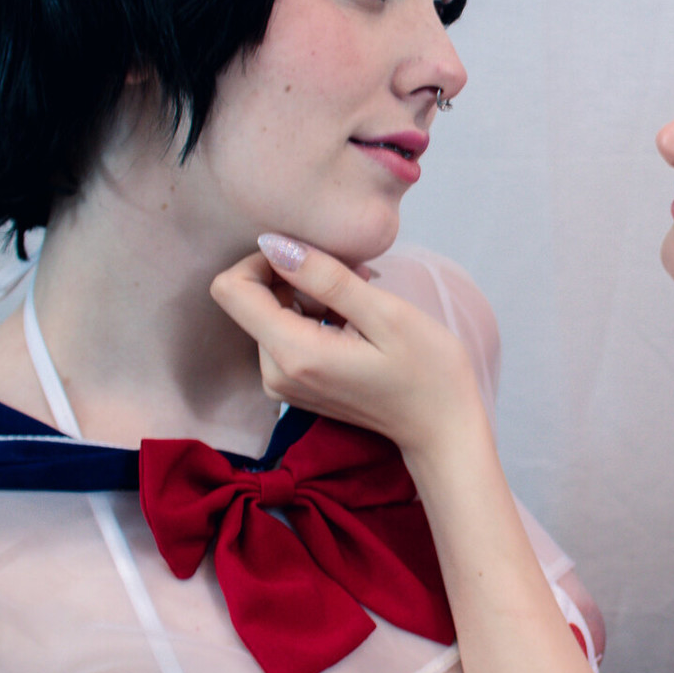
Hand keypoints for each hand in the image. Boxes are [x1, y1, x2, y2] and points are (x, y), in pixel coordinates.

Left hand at [210, 236, 487, 456]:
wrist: (441, 428)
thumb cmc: (427, 371)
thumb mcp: (386, 314)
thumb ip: (326, 278)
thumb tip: (274, 244)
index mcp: (293, 354)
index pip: (232, 289)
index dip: (263, 260)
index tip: (312, 258)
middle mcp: (275, 374)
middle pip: (249, 300)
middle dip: (295, 277)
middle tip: (352, 280)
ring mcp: (281, 385)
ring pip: (267, 314)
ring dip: (307, 296)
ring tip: (358, 303)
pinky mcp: (293, 386)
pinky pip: (282, 335)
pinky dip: (311, 316)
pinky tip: (352, 321)